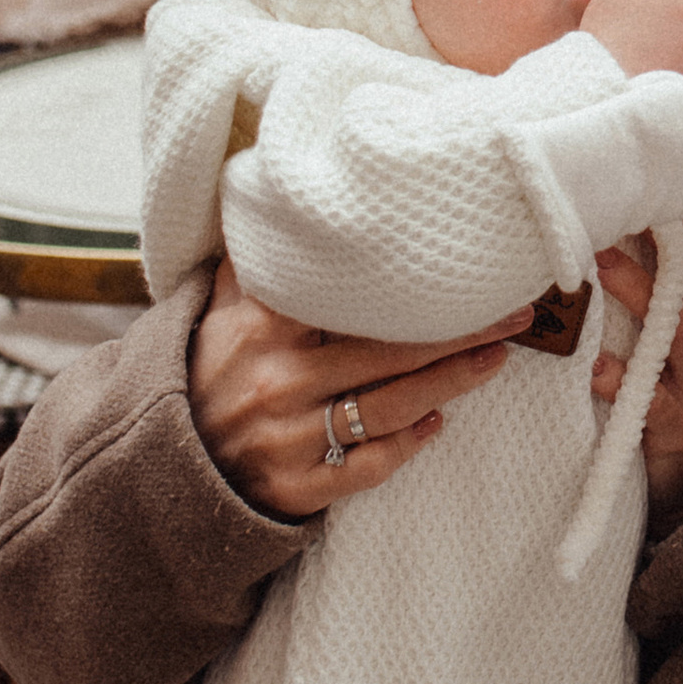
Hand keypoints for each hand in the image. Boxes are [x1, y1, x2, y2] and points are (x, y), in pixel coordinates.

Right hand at [188, 257, 529, 519]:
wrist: (165, 465)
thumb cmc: (207, 372)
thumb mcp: (217, 309)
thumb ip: (257, 260)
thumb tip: (282, 195)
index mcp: (263, 329)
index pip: (350, 299)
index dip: (414, 286)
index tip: (464, 267)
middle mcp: (280, 382)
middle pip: (390, 352)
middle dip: (462, 333)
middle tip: (516, 313)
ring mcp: (290, 439)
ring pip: (391, 408)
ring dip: (452, 383)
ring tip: (496, 358)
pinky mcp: (298, 488)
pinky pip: (368, 465)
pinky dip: (407, 444)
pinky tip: (438, 422)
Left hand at [593, 212, 682, 522]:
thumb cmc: (678, 381)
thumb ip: (667, 276)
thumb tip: (627, 212)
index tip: (645, 178)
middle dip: (662, 239)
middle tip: (611, 212)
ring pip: (678, 327)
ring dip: (638, 293)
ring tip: (598, 267)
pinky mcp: (676, 422)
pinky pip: (652, 399)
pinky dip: (621, 380)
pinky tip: (594, 368)